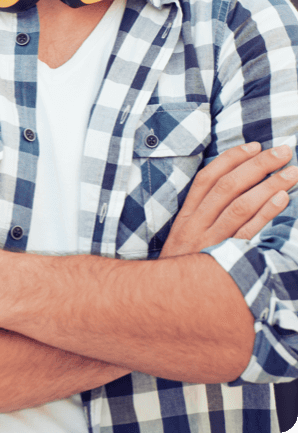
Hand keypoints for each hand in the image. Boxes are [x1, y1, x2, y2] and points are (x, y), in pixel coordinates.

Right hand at [161, 142, 297, 257]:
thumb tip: (233, 189)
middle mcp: (197, 225)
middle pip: (228, 186)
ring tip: (292, 172)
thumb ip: (203, 215)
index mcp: (187, 216)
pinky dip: (266, 213)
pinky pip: (248, 233)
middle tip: (283, 151)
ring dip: (269, 185)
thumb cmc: (184, 269)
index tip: (255, 145)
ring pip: (241, 206)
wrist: (167, 307)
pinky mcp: (224, 261)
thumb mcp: (185, 239)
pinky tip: (283, 199)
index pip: (209, 177)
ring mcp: (211, 243)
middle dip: (258, 165)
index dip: (232, 158)